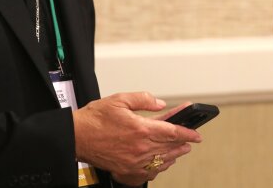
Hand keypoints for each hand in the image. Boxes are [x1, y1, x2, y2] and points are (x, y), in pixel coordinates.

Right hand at [72, 92, 200, 185]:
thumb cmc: (94, 119)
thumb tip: (159, 103)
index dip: (188, 133)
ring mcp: (133, 162)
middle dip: (183, 144)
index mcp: (140, 129)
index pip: (173, 132)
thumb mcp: (120, 100)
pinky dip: (157, 169)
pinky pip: (148, 174)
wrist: (76, 137)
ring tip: (178, 151)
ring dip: (173, 156)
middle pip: (170, 148)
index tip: (197, 134)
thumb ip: (143, 99)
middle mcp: (139, 148)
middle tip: (190, 141)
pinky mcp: (125, 171)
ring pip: (161, 161)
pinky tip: (159, 164)